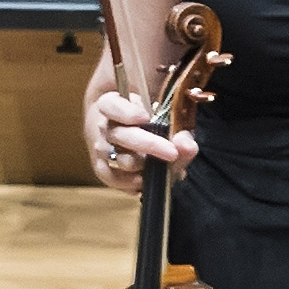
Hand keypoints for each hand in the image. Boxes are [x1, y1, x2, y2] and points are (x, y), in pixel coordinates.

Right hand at [83, 81, 196, 196]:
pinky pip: (112, 179)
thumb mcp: (167, 117)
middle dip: (148, 145)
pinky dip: (130, 183)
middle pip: (120, 136)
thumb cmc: (149, 119)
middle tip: (173, 153)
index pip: (111, 105)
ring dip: (142, 166)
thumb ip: (179, 129)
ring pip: (118, 160)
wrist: (125, 130)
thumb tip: (186, 147)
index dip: (126, 112)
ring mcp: (102, 150)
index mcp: (114, 105)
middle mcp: (105, 128)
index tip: (146, 117)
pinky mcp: (104, 169)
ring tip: (164, 169)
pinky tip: (145, 182)